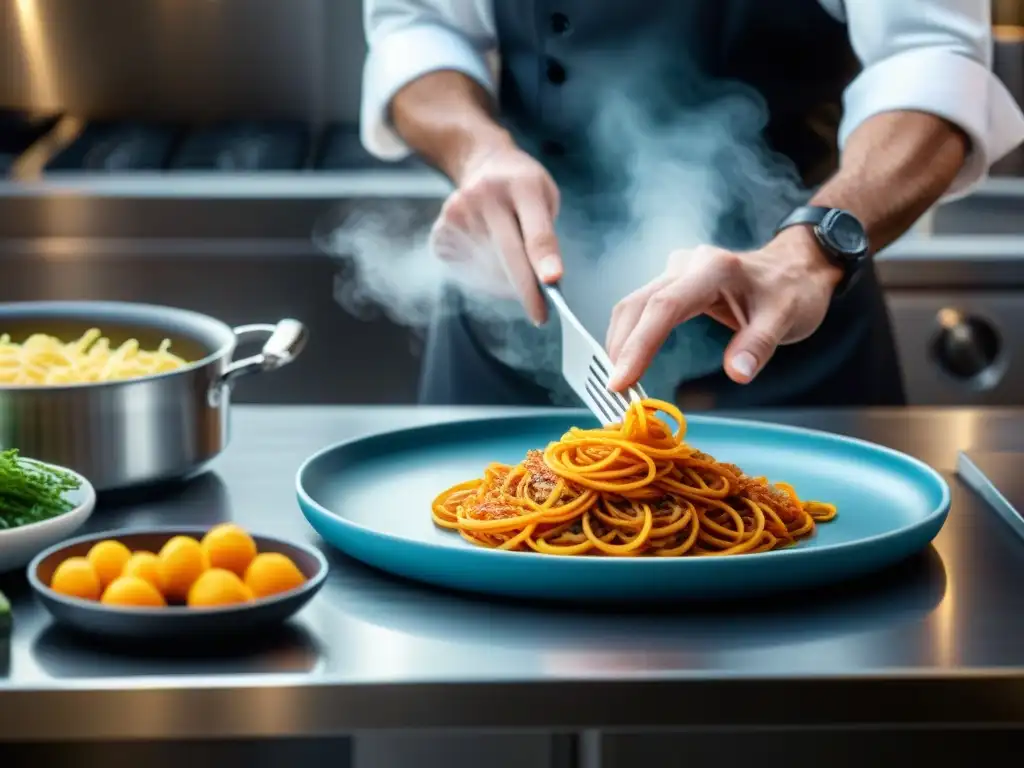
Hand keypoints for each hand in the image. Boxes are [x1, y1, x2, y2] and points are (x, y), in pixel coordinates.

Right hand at [430, 139, 562, 324]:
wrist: (481, 164)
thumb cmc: (522, 188)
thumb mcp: (544, 197)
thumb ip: (543, 236)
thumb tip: (538, 283)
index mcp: (523, 184)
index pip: (535, 229)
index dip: (544, 259)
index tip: (552, 282)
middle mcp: (487, 195)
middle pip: (509, 254)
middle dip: (526, 290)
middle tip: (540, 314)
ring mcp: (459, 211)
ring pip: (487, 268)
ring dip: (503, 282)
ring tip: (511, 269)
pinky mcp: (441, 229)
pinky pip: (465, 270)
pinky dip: (481, 277)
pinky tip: (487, 258)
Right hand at [605, 227, 843, 389]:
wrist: (798, 267)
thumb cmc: (794, 291)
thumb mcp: (787, 319)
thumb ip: (758, 345)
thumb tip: (737, 374)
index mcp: (713, 269)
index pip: (664, 307)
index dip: (638, 345)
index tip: (621, 381)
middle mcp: (687, 264)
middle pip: (638, 305)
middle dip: (621, 349)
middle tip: (614, 390)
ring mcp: (676, 269)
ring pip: (633, 305)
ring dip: (621, 342)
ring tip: (618, 380)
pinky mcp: (672, 280)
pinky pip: (641, 306)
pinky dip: (630, 335)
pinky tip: (628, 359)